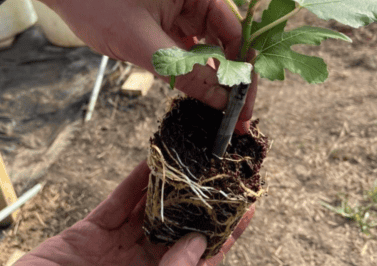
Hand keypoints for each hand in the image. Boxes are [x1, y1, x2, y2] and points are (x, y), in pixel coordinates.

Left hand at [0, 0, 255, 131]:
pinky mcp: (165, 19)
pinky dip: (190, 68)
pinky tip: (197, 91)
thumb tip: (222, 100)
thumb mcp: (142, 42)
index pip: (234, 33)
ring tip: (218, 108)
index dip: (242, 72)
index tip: (243, 105)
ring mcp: (179, 7)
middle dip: (229, 78)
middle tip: (236, 115)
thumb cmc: (97, 0)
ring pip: (205, 47)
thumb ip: (185, 73)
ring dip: (210, 76)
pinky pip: (186, 46)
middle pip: (224, 42)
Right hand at [15, 161, 254, 265]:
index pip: (203, 256)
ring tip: (191, 157)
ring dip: (169, 182)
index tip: (248, 206)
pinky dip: (135, 180)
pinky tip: (151, 160)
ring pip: (151, 206)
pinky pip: (119, 200)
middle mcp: (143, 263)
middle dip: (201, 198)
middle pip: (180, 225)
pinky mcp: (93, 230)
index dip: (226, 233)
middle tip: (222, 170)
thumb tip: (201, 244)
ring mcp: (119, 245)